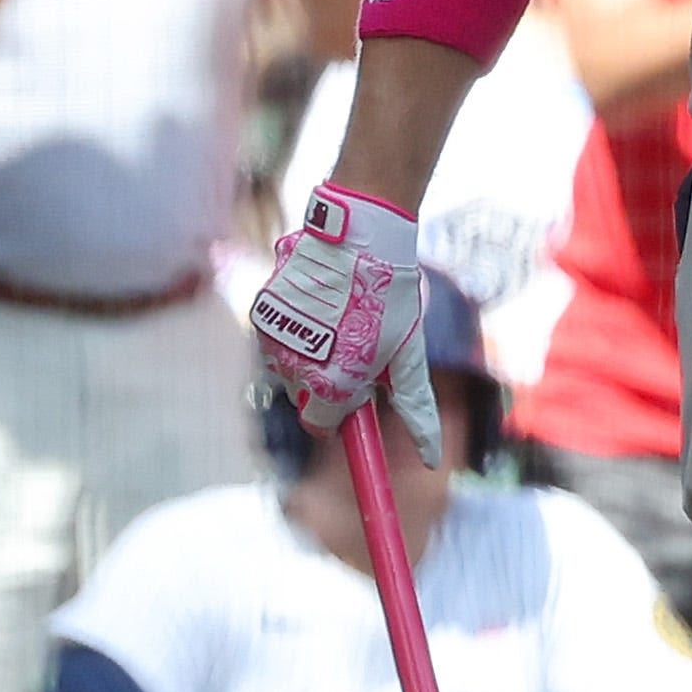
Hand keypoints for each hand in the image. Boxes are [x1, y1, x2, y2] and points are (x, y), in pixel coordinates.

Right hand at [249, 184, 444, 469]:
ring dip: (309, 352)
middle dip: (327, 380)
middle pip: (306, 396)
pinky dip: (294, 327)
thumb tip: (432, 459)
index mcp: (332, 385)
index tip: (360, 391)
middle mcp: (295, 369)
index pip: (323, 427)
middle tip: (356, 343)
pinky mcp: (260, 312)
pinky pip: (276, 337)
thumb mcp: (408, 355)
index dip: (344, 409)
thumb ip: (415, 410)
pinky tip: (318, 301)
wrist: (358, 232)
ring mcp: (273, 340)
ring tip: (339, 315)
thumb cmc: (389, 295)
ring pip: (288, 366)